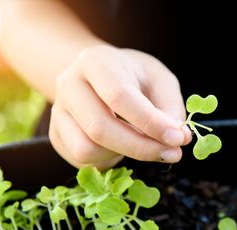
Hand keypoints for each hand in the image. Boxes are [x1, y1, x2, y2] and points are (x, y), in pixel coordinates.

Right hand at [49, 45, 190, 169]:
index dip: (150, 122)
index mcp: (95, 62)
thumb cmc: (133, 76)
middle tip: (173, 153)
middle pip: (100, 128)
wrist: (98, 75)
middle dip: (142, 147)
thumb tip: (179, 138)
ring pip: (87, 149)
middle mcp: (69, 85)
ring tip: (144, 144)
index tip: (177, 138)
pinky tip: (123, 147)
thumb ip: (171, 107)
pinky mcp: (57, 135)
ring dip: (123, 155)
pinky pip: (82, 160)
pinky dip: (109, 160)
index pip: (119, 96)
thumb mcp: (159, 79)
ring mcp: (58, 112)